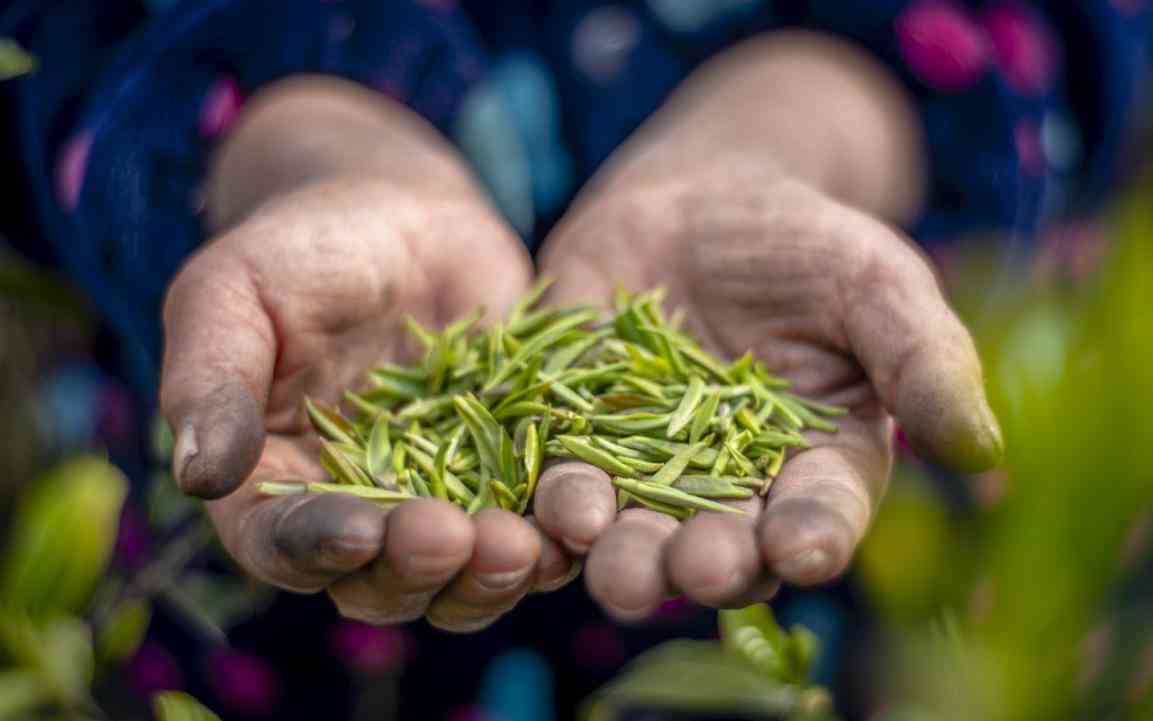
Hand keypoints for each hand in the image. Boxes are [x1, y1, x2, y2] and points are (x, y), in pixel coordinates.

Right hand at [159, 76, 581, 630]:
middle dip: (419, 571)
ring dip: (493, 574)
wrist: (400, 215)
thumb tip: (196, 476)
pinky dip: (558, 530)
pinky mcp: (512, 472)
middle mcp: (358, 512)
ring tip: (527, 543)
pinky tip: (580, 513)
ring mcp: (441, 498)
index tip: (362, 530)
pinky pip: (536, 521)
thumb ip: (211, 381)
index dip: (321, 548)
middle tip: (457, 537)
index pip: (286, 544)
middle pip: (382, 583)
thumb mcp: (232, 295)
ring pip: (463, 575)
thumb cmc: (297, 249)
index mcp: (276, 486)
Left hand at [530, 34, 1001, 620]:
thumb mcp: (875, 284)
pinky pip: (561, 479)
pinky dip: (556, 499)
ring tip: (615, 559)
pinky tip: (554, 503)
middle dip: (710, 564)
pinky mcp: (572, 436)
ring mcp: (645, 469)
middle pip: (721, 547)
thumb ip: (922, 361)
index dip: (814, 535)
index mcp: (816, 465)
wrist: (697, 198)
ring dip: (625, 555)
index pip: (821, 515)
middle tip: (701, 567)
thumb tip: (984, 451)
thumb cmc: (804, 242)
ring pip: (635, 533)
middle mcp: (731, 488)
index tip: (805, 551)